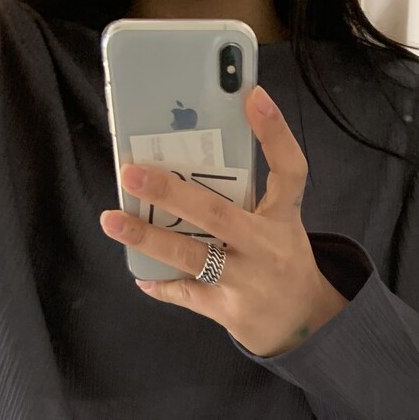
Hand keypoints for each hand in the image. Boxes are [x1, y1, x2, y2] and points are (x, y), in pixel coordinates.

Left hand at [100, 84, 347, 357]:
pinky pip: (187, 294)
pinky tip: (140, 273)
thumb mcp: (279, 225)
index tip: (253, 95)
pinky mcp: (230, 311)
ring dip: (148, 238)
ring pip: (192, 256)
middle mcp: (265, 247)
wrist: (306, 324)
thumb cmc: (281, 262)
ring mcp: (246, 281)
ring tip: (112, 221)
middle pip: (216, 213)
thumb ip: (248, 196)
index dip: (274, 132)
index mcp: (283, 218)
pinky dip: (161, 284)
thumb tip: (191, 158)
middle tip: (131, 171)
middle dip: (169, 192)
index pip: (289, 170)